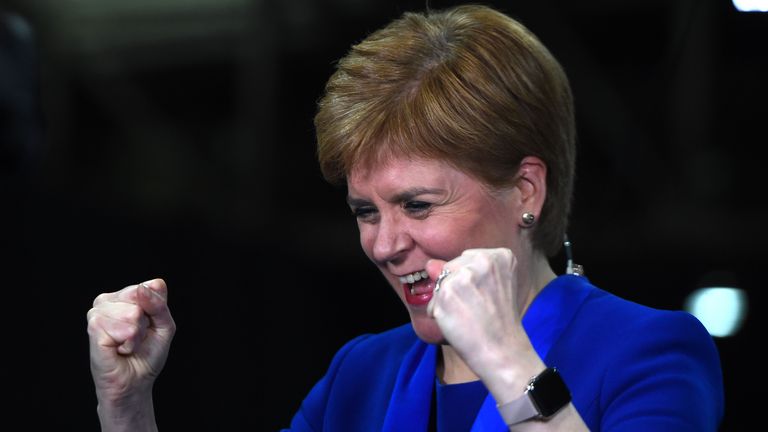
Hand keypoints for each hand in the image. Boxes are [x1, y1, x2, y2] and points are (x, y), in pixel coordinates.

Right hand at [86, 279, 175, 405]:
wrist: (134, 383)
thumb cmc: (147, 355)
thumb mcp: (164, 325)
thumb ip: (158, 304)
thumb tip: (141, 288)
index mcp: (123, 295)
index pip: (151, 286)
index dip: (157, 310)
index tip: (149, 326)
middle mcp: (106, 300)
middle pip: (140, 297)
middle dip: (146, 322)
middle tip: (136, 338)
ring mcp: (97, 314)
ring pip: (132, 313)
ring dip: (137, 335)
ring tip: (127, 344)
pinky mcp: (93, 329)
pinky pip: (125, 329)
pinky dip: (129, 343)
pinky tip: (120, 350)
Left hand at [426, 248, 536, 380]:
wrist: (502, 351)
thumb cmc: (498, 322)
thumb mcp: (490, 287)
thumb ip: (461, 270)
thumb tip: (429, 265)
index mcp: (501, 255)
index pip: (467, 258)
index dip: (471, 281)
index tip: (486, 297)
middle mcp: (483, 260)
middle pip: (451, 267)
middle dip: (456, 286)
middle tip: (476, 308)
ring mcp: (463, 275)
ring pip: (440, 283)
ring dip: (446, 301)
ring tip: (467, 315)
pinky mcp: (446, 292)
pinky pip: (432, 301)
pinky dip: (439, 314)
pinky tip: (458, 323)